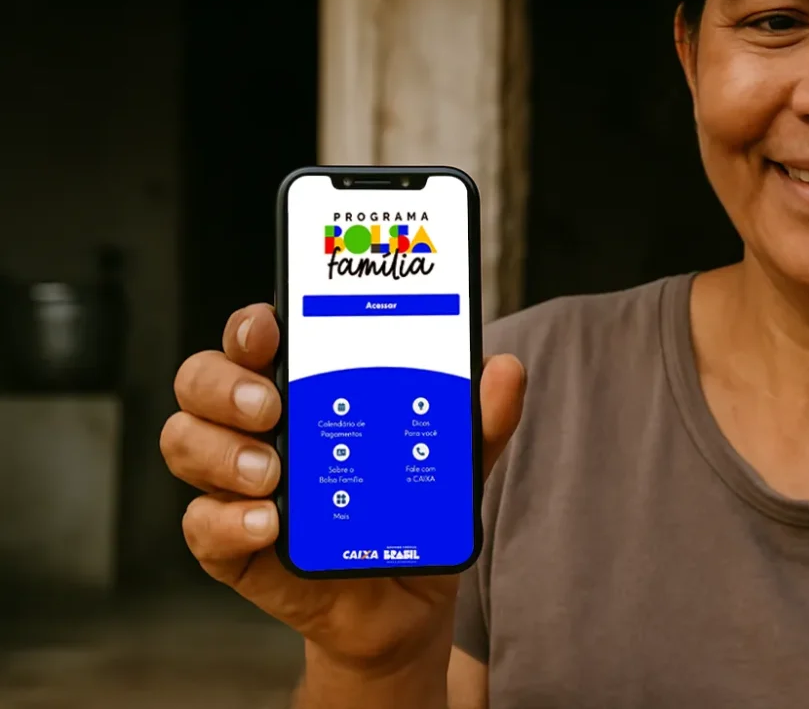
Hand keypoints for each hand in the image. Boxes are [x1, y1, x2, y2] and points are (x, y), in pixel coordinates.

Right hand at [160, 304, 525, 676]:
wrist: (405, 601)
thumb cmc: (410, 510)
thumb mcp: (452, 462)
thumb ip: (477, 418)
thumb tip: (505, 369)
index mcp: (301, 390)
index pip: (255, 340)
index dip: (250, 325)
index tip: (271, 325)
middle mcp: (256, 428)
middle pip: (201, 382)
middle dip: (223, 384)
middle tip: (271, 405)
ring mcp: (237, 486)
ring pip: (185, 444)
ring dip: (221, 452)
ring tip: (271, 474)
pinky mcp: (232, 546)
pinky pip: (200, 527)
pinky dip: (226, 522)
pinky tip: (266, 525)